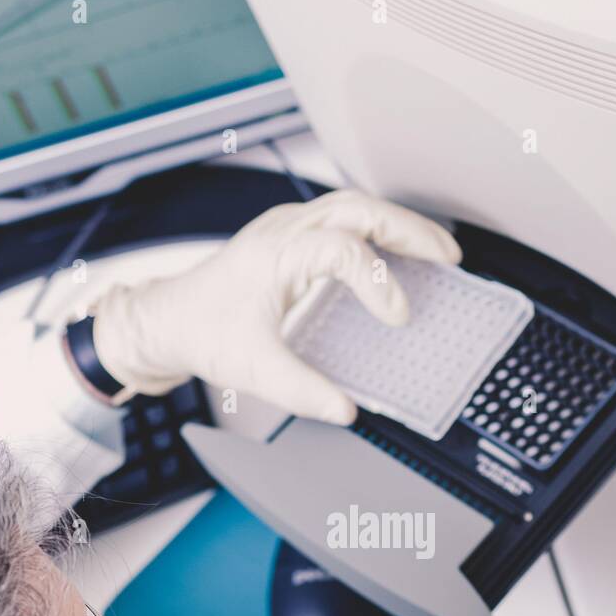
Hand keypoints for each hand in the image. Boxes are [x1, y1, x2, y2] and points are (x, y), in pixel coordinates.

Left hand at [89, 189, 461, 421]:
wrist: (167, 320)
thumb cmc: (202, 334)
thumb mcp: (253, 370)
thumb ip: (302, 391)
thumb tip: (345, 409)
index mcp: (276, 253)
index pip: (344, 249)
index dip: (378, 281)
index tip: (398, 318)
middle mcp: (283, 230)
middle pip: (359, 208)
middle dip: (409, 231)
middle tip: (448, 259)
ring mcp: (286, 227)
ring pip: (353, 206)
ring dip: (397, 226)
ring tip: (437, 253)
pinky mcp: (290, 237)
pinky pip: (342, 220)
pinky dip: (377, 232)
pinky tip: (399, 256)